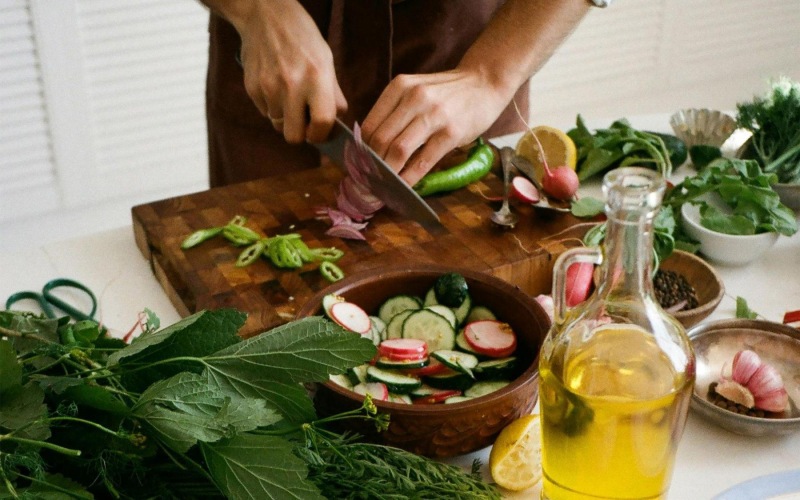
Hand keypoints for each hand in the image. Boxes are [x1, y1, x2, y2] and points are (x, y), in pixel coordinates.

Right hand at [235, 0, 346, 142]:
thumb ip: (333, 94)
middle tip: (303, 121)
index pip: (322, 123)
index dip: (321, 135)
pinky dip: (272, 106)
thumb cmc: (302, 38)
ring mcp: (268, 87)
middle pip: (293, 136)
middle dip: (300, 133)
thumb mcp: (326, 60)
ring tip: (289, 96)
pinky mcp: (252, 88)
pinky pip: (264, 112)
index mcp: (317, 77)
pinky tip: (275, 86)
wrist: (265, 15)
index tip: (320, 132)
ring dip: (285, 117)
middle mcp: (292, 85)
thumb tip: (335, 125)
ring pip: (277, 125)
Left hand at [360, 69, 510, 185]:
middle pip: (380, 140)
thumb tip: (370, 147)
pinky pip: (423, 161)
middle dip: (371, 166)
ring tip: (383, 186)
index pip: (369, 125)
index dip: (360, 151)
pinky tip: (404, 187)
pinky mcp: (451, 133)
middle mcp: (414, 98)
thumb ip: (395, 112)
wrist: (485, 82)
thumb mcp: (416, 90)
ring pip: (398, 150)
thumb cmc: (447, 92)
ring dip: (388, 174)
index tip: (359, 167)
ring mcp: (434, 115)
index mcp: (399, 87)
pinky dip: (410, 178)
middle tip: (368, 181)